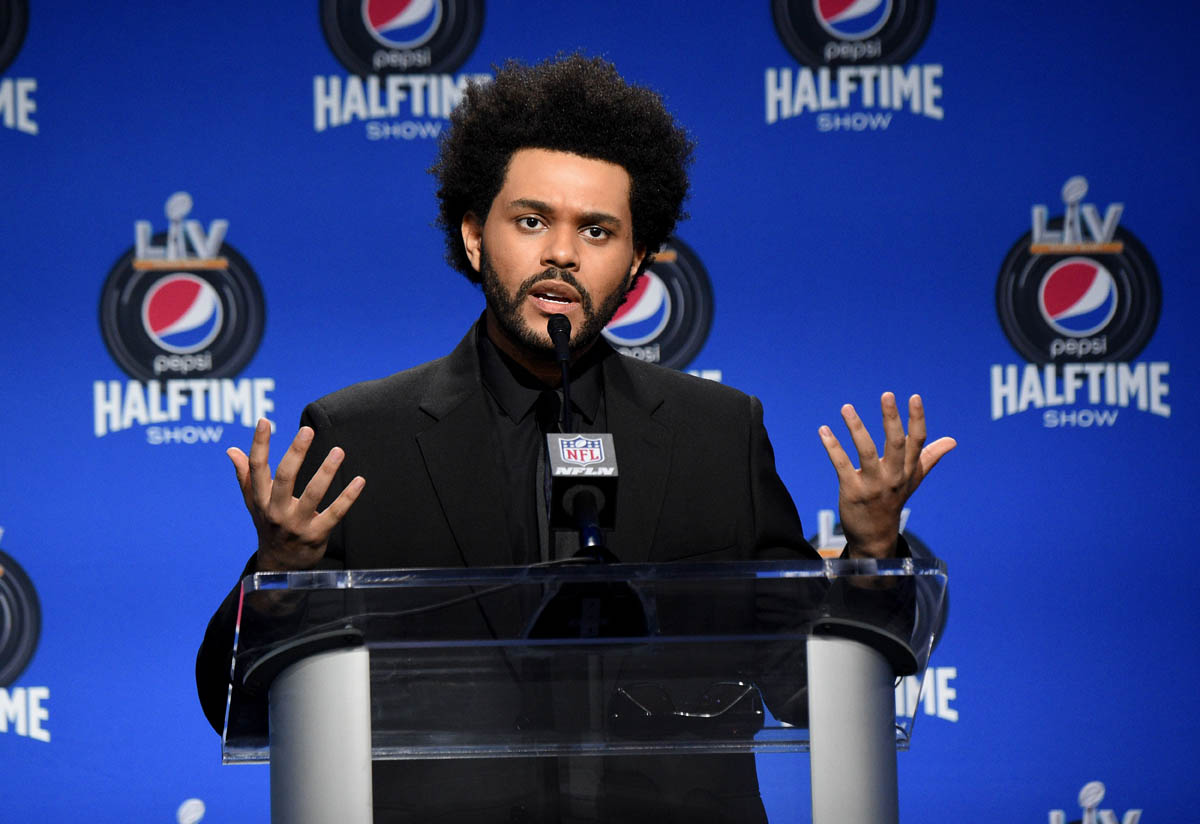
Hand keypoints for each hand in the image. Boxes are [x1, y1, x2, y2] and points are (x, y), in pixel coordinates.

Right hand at [227, 418, 364, 571]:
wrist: (280, 567)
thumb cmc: (269, 526)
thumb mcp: (254, 503)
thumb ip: (245, 476)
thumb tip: (231, 450)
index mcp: (260, 500)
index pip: (256, 469)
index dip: (259, 445)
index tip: (264, 421)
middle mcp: (276, 511)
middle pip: (285, 478)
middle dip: (296, 453)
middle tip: (307, 430)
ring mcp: (297, 525)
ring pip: (313, 494)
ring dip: (327, 471)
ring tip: (339, 451)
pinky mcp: (317, 535)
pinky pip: (335, 514)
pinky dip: (348, 497)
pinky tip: (360, 481)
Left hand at [818, 393, 954, 558]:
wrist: (875, 536)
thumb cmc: (894, 501)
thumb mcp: (913, 480)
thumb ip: (929, 458)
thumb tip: (952, 441)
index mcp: (908, 470)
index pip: (917, 442)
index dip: (917, 419)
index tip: (915, 397)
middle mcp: (893, 477)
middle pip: (895, 444)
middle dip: (892, 418)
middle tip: (887, 394)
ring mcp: (872, 485)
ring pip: (866, 452)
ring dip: (855, 427)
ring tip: (846, 407)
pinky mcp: (852, 490)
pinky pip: (841, 465)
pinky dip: (832, 447)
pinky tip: (823, 430)